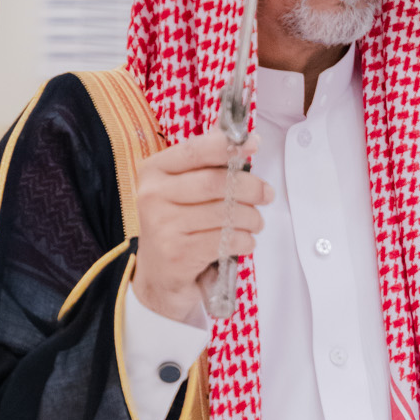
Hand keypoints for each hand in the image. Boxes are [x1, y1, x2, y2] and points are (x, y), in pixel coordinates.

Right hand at [134, 127, 271, 322]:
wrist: (159, 278)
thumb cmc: (178, 226)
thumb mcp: (182, 191)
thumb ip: (207, 166)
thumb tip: (246, 141)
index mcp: (153, 171)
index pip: (195, 151)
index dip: (228, 146)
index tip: (253, 144)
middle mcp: (153, 195)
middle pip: (215, 182)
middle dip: (250, 187)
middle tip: (266, 194)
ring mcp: (163, 226)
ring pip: (224, 212)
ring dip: (251, 218)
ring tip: (255, 222)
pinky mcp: (177, 254)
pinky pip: (225, 239)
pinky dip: (244, 240)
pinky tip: (244, 240)